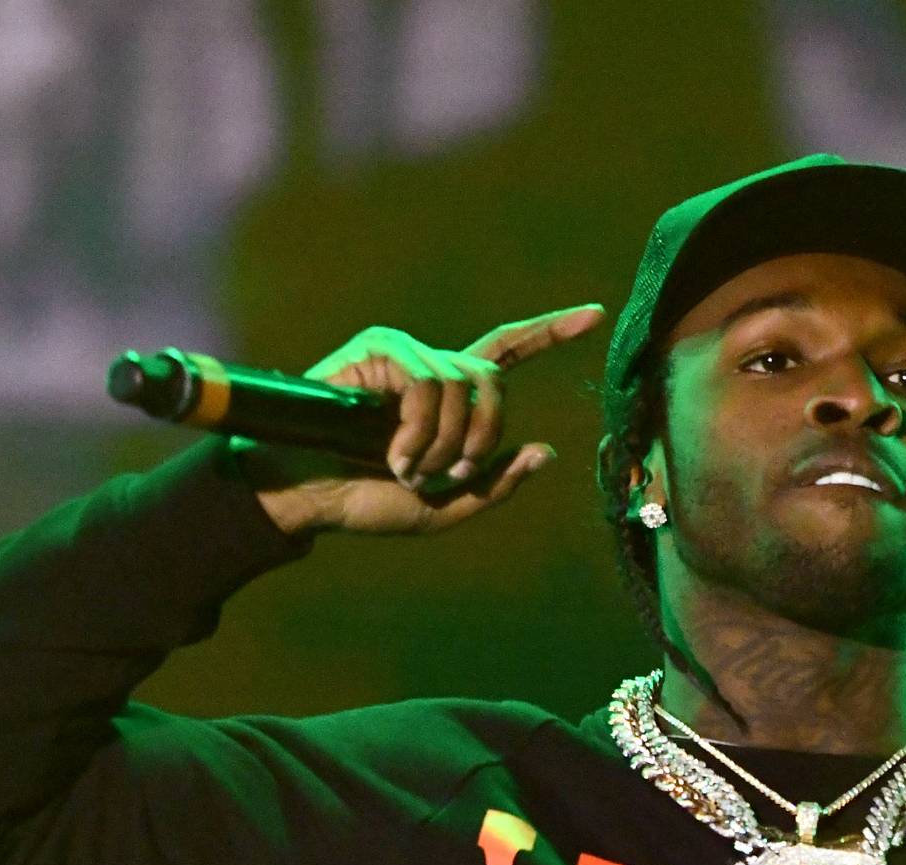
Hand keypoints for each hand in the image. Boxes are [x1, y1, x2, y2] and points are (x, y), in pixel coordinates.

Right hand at [242, 304, 605, 535]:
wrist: (308, 495)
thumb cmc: (366, 501)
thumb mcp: (446, 507)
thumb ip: (496, 484)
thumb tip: (547, 451)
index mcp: (452, 396)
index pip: (509, 352)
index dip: (552, 332)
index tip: (597, 316)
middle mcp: (433, 366)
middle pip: (494, 383)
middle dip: (481, 438)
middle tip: (446, 475)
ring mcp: (406, 353)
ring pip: (464, 387)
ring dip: (443, 444)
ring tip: (406, 469)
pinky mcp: (380, 348)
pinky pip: (429, 385)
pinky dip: (418, 432)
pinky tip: (391, 456)